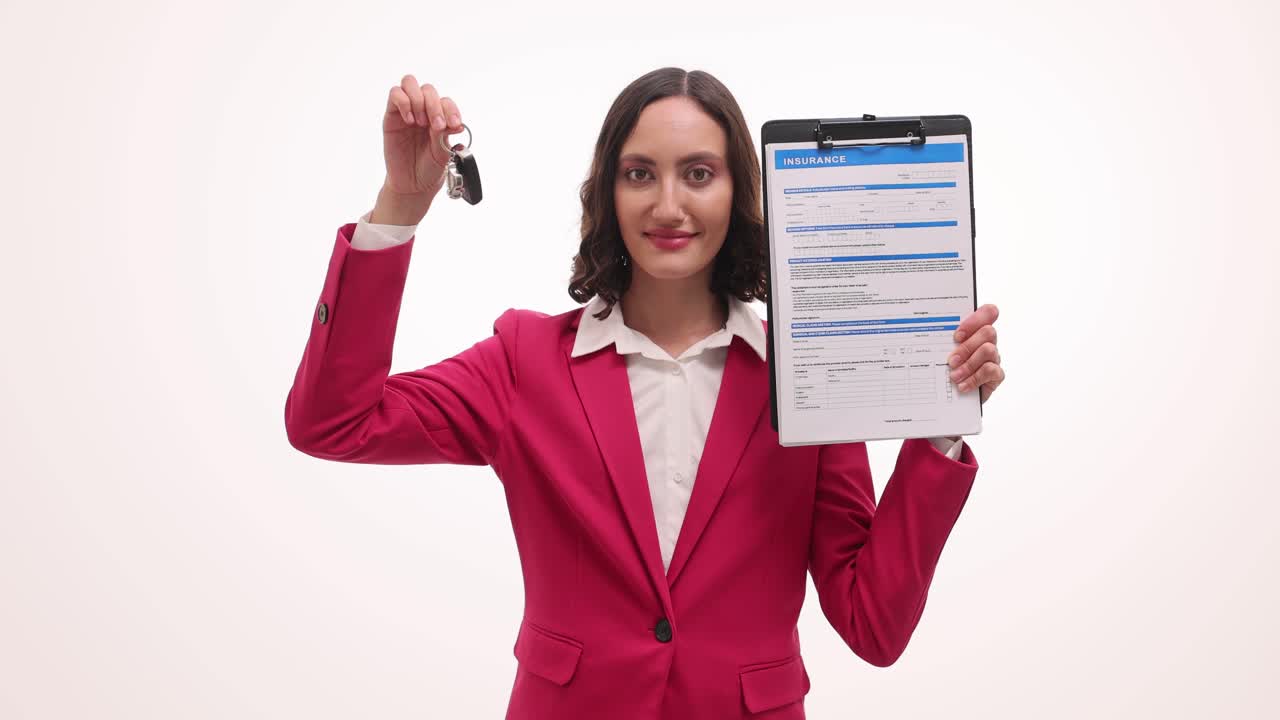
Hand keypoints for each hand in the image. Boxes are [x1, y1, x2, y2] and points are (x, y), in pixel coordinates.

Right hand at [382, 75, 467, 196]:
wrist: (413, 183)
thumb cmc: (430, 167)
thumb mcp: (443, 153)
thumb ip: (445, 135)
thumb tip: (456, 124)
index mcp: (440, 117)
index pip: (445, 101)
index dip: (451, 110)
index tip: (453, 125)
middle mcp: (424, 110)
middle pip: (428, 90)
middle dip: (434, 106)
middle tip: (436, 126)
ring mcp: (407, 110)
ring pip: (410, 83)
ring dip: (418, 101)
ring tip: (420, 123)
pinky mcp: (392, 115)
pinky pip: (395, 94)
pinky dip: (403, 102)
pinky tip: (409, 121)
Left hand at [947, 304, 1003, 404]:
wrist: (954, 396)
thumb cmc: (947, 368)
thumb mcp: (942, 352)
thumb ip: (942, 342)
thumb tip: (927, 337)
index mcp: (975, 331)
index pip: (988, 312)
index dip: (975, 319)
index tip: (957, 335)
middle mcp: (987, 341)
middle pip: (988, 332)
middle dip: (967, 346)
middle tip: (951, 361)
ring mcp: (994, 357)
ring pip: (989, 350)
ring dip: (969, 364)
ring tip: (954, 376)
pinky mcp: (996, 374)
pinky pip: (990, 371)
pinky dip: (974, 379)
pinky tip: (962, 386)